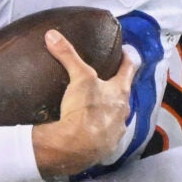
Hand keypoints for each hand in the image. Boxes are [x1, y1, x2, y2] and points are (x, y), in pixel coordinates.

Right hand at [29, 32, 142, 177]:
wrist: (76, 147)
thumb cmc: (84, 110)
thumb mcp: (78, 77)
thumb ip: (67, 55)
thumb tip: (52, 34)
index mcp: (120, 92)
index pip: (129, 69)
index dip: (128, 58)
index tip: (127, 51)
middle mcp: (123, 112)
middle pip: (124, 95)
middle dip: (118, 88)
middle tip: (109, 81)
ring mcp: (116, 131)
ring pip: (117, 117)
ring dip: (110, 112)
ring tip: (97, 108)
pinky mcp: (106, 147)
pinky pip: (105, 136)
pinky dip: (99, 131)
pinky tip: (89, 131)